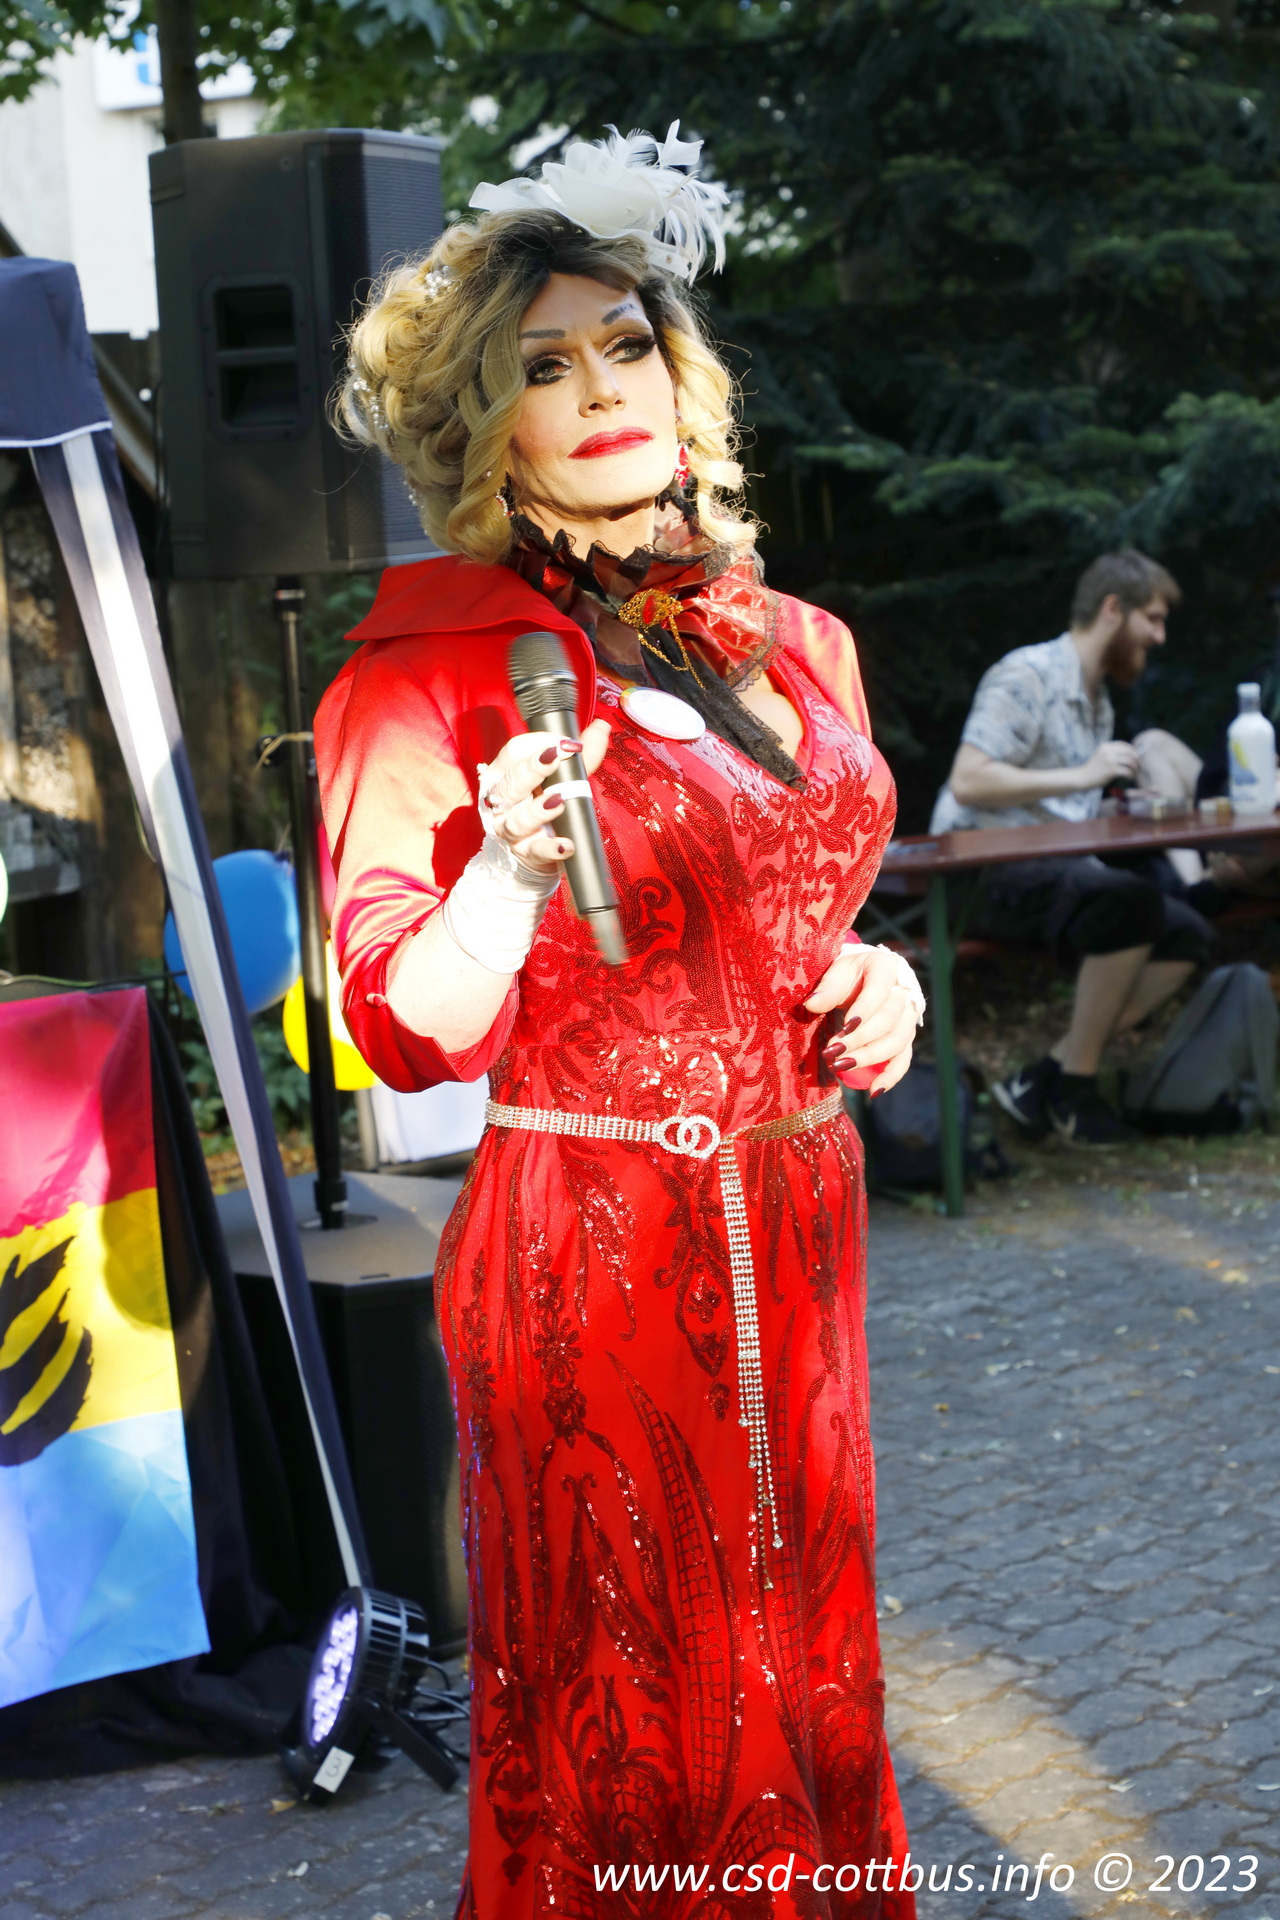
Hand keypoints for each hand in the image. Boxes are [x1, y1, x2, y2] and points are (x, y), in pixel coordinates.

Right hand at [481, 719, 610, 872]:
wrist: (540, 847)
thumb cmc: (545, 803)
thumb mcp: (564, 776)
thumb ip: (582, 753)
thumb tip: (602, 727)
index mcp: (505, 773)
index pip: (514, 752)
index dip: (539, 744)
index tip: (567, 743)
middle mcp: (501, 801)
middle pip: (511, 782)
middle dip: (533, 769)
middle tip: (555, 758)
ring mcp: (510, 828)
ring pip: (517, 819)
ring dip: (538, 810)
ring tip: (558, 801)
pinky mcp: (525, 852)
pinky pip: (535, 850)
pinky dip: (550, 848)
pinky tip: (565, 845)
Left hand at [804, 945, 919, 1094]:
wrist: (865, 976)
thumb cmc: (849, 973)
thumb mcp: (836, 971)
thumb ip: (827, 988)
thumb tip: (811, 1005)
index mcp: (887, 968)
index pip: (879, 991)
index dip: (864, 1010)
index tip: (845, 1027)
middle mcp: (905, 992)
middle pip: (889, 1021)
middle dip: (860, 1039)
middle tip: (833, 1052)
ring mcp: (908, 1017)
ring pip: (897, 1042)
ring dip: (869, 1058)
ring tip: (841, 1067)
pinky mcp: (906, 1038)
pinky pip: (903, 1059)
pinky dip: (890, 1077)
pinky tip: (874, 1091)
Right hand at [1080, 740, 1139, 788]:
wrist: (1082, 778)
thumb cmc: (1093, 770)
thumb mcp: (1101, 756)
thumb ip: (1112, 754)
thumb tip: (1131, 756)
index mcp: (1106, 746)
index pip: (1124, 745)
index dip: (1133, 750)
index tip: (1136, 757)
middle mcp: (1108, 751)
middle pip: (1130, 752)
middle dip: (1137, 760)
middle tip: (1138, 767)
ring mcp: (1110, 760)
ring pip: (1130, 762)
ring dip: (1135, 768)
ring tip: (1134, 773)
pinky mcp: (1111, 770)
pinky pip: (1127, 771)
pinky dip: (1131, 775)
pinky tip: (1130, 778)